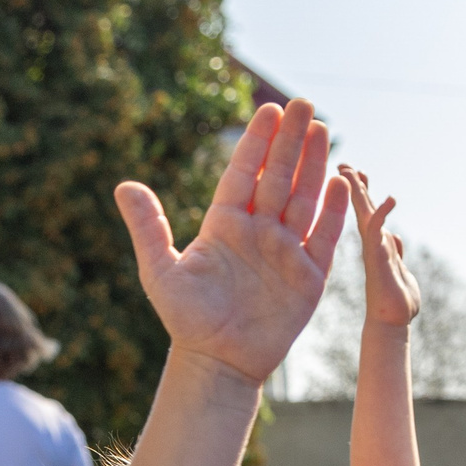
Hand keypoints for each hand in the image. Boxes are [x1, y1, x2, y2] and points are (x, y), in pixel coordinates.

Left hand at [115, 98, 350, 386]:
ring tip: (323, 129)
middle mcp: (257, 232)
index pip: (243, 172)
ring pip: (303, 199)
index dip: (256, 141)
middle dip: (291, 140)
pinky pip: (324, 238)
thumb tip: (125, 186)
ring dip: (314, 165)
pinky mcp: (308, 277)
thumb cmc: (186, 320)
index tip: (268, 109)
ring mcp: (285, 252)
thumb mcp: (160, 271)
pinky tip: (341, 183)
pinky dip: (333, 212)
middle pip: (278, 176)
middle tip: (302, 103)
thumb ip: (148, 228)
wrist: (219, 362)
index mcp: (224, 224)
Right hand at [340, 167, 421, 327]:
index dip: (361, 193)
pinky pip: (378, 232)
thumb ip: (396, 252)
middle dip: (353, 186)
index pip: (367, 213)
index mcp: (376, 245)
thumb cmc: (397, 301)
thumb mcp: (399, 269)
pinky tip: (390, 200)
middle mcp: (371, 244)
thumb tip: (395, 237)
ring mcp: (373, 250)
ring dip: (357, 193)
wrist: (393, 323)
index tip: (357, 173)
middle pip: (360, 208)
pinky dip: (383, 214)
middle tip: (344, 164)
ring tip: (350, 171)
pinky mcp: (378, 258)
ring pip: (364, 215)